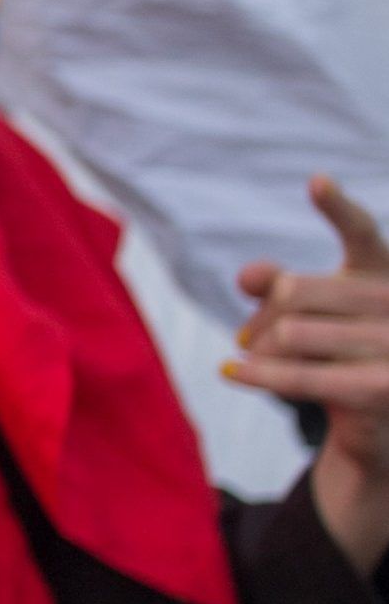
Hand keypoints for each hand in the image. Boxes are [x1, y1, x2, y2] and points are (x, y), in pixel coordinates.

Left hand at [229, 175, 388, 572]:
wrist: (380, 422)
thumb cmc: (342, 353)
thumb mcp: (314, 315)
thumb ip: (281, 287)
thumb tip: (250, 275)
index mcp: (383, 275)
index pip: (363, 233)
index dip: (338, 209)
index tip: (315, 181)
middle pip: (296, 291)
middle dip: (262, 315)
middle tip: (245, 336)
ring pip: (292, 334)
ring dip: (261, 350)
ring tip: (256, 359)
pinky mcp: (382, 389)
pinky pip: (301, 375)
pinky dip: (258, 375)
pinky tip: (230, 373)